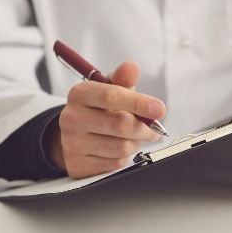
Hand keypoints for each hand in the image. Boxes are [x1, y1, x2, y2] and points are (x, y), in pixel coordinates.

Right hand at [45, 61, 165, 177]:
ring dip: (136, 143)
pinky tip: (119, 148)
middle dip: (145, 128)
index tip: (159, 108)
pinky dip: (125, 157)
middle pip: (121, 125)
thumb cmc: (98, 109)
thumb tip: (132, 67)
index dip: (139, 103)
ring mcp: (73, 143)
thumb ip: (122, 79)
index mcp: (80, 94)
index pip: (111, 96)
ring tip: (133, 137)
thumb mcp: (109, 90)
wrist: (76, 136)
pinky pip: (115, 163)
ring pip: (121, 147)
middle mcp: (72, 118)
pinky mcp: (78, 164)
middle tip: (153, 127)